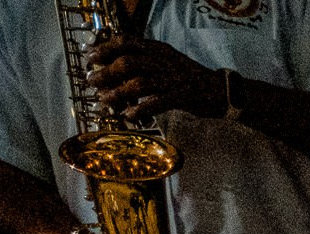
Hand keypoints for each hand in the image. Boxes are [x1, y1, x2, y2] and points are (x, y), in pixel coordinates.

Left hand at [87, 36, 223, 121]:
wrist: (219, 91)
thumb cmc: (188, 78)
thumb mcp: (166, 60)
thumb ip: (144, 60)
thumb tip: (113, 66)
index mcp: (159, 49)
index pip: (126, 42)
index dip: (105, 48)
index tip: (91, 58)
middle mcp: (164, 61)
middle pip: (128, 63)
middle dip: (106, 73)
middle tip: (92, 82)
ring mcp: (173, 79)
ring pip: (138, 83)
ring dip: (117, 93)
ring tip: (105, 100)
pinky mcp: (181, 97)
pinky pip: (155, 103)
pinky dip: (138, 109)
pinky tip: (128, 114)